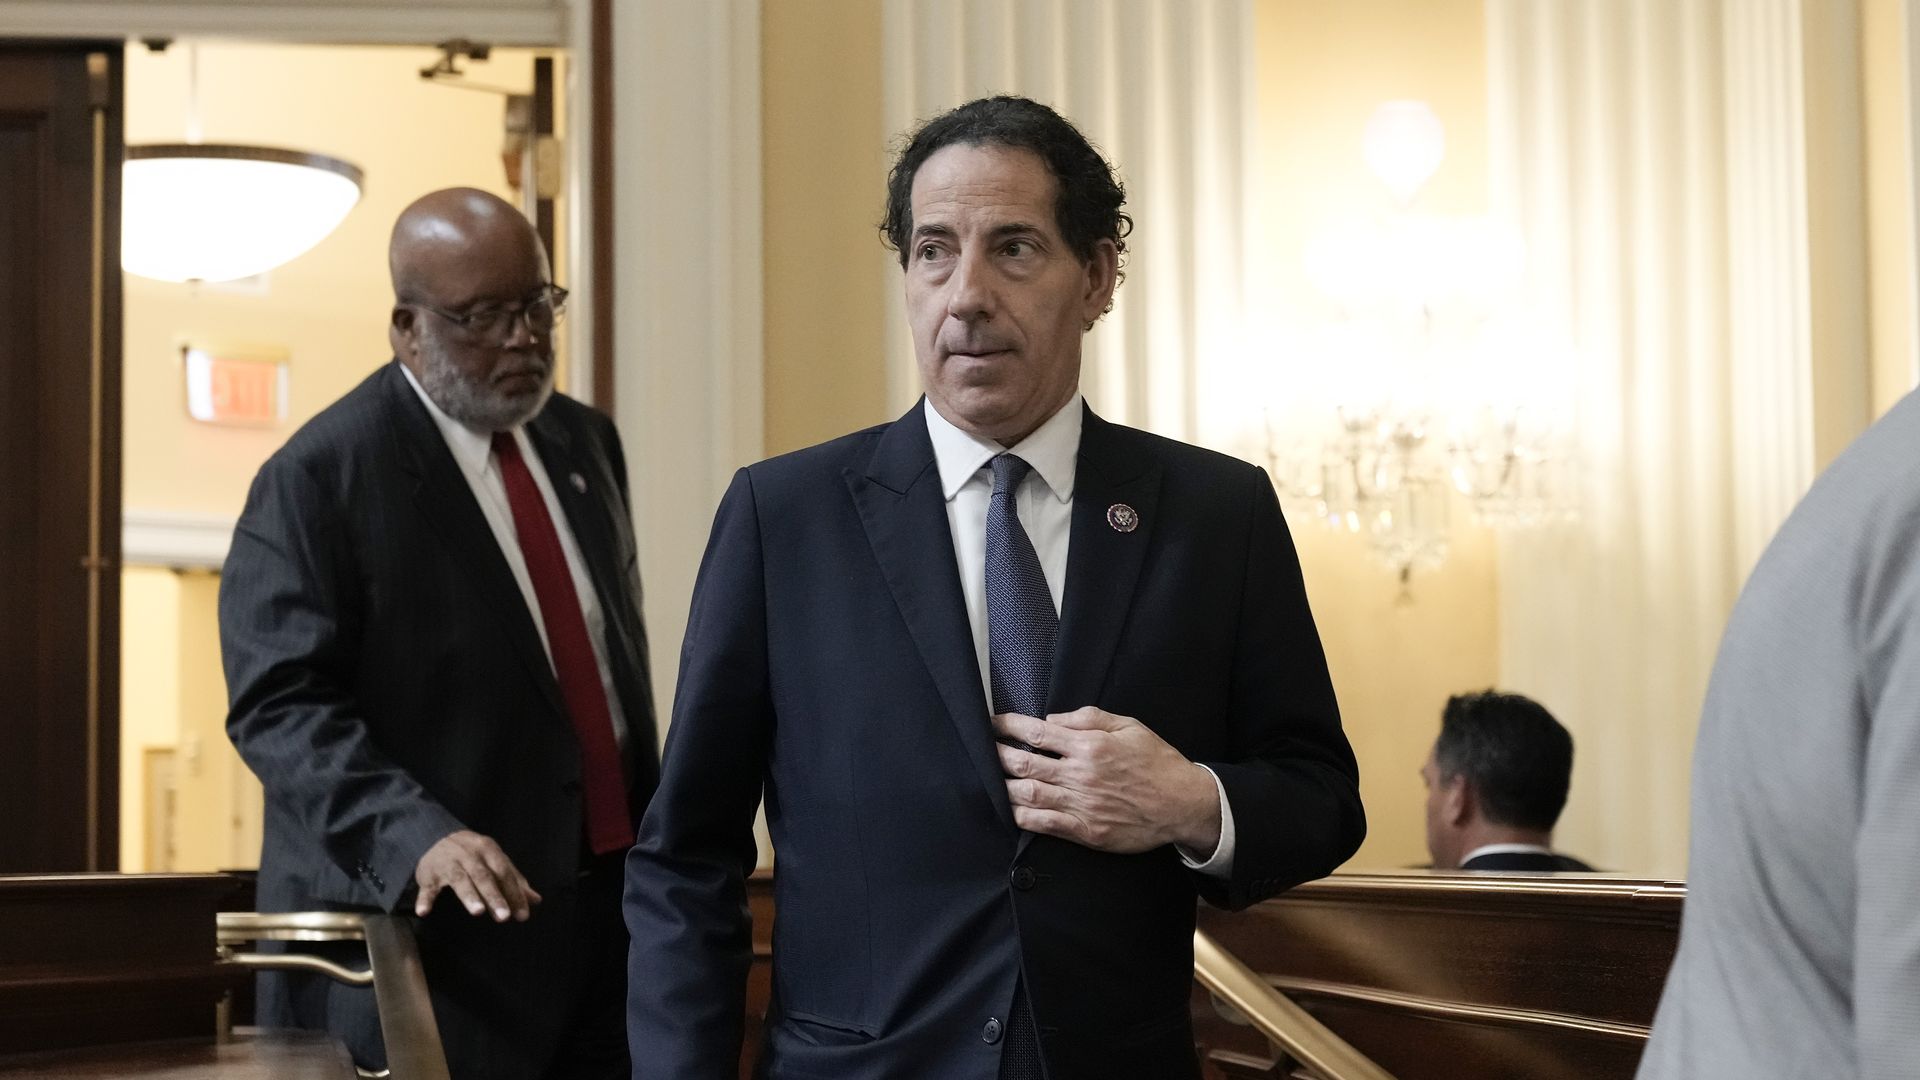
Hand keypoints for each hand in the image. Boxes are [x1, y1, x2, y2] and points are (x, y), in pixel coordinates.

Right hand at [413, 830, 542, 921]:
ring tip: (478, 912)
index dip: (514, 894)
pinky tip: (424, 912)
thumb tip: (536, 900)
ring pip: (459, 880)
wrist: (436, 835)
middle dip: (494, 896)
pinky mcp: (429, 873)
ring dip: (469, 895)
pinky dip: (425, 899)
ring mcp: (448, 863)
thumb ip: (515, 881)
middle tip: (504, 917)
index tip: (522, 915)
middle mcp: (469, 855)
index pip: (504, 873)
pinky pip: (427, 887)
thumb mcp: (495, 861)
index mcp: (489, 850)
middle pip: (484, 876)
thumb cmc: (473, 854)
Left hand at [992, 707, 1220, 854]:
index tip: (994, 723)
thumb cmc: (1157, 762)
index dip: (1009, 726)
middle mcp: (1081, 774)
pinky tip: (1009, 810)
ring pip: (1029, 794)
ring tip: (989, 779)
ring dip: (1004, 786)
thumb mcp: (1129, 727)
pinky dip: (1022, 817)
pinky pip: (1044, 824)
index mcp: (1090, 745)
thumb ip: (1089, 718)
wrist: (1182, 804)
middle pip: (1025, 762)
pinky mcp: (1085, 830)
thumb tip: (1052, 718)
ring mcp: (1081, 804)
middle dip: (997, 755)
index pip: (1037, 732)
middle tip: (982, 750)